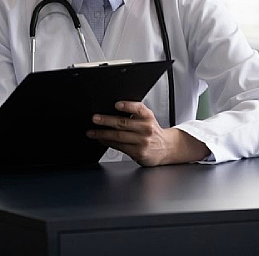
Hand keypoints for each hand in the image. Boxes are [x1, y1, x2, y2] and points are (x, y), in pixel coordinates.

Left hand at [86, 101, 209, 165]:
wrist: (166, 148)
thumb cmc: (152, 131)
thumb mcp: (147, 118)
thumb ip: (134, 113)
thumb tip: (110, 110)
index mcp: (148, 116)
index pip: (138, 108)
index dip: (127, 106)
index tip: (116, 105)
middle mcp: (146, 128)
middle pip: (123, 123)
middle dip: (106, 121)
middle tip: (95, 118)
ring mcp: (142, 141)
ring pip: (118, 136)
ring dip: (102, 134)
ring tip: (91, 132)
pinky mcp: (139, 153)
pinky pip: (119, 146)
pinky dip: (108, 143)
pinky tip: (101, 140)